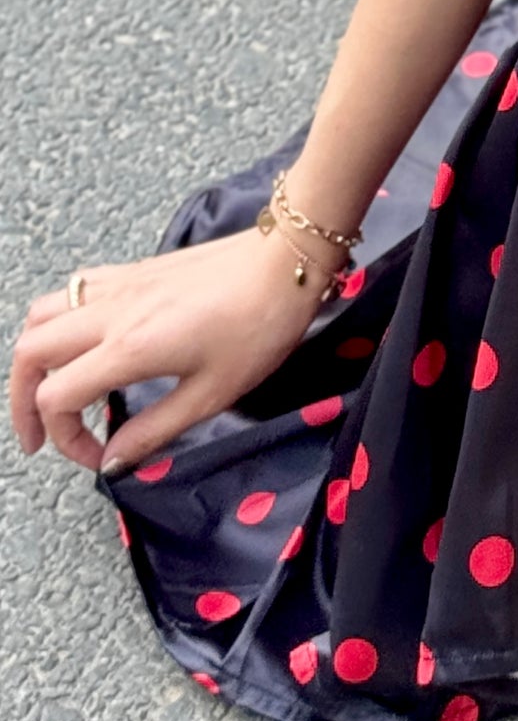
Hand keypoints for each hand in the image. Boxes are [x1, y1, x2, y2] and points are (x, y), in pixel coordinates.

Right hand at [10, 229, 336, 477]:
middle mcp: (112, 313)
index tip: (100, 456)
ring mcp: (121, 285)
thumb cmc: (261, 325)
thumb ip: (154, 431)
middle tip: (42, 436)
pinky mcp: (136, 269)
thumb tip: (112, 462)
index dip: (66, 439)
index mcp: (128, 348)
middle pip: (30, 352)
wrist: (288, 258)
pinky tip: (86, 341)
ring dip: (34, 356)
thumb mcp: (214, 393)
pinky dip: (61, 318)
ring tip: (53, 388)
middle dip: (23, 401)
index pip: (56, 398)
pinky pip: (74, 290)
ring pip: (43, 314)